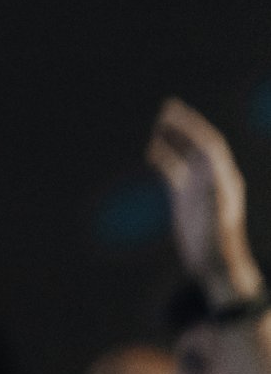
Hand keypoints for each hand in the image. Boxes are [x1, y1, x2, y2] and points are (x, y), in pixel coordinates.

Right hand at [150, 98, 263, 303]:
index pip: (210, 146)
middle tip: (166, 107)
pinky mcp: (186, 198)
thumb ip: (211, 193)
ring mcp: (199, 188)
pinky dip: (164, 158)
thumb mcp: (215, 218)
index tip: (174, 112)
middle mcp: (213, 180)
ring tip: (158, 122)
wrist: (216, 265)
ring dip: (174, 138)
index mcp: (223, 180)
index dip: (193, 127)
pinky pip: (174, 171)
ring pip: (186, 155)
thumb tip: (208, 173)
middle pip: (199, 145)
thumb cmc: (217, 244)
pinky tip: (150, 152)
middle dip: (185, 126)